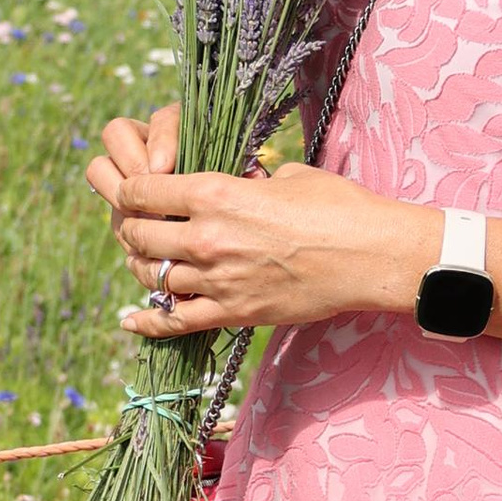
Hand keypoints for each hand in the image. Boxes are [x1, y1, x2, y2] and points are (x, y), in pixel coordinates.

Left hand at [86, 116, 432, 337]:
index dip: (130, 191)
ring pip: (153, 278)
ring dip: (144, 269)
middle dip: (133, 230)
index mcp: (215, 192)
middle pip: (139, 235)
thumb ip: (247, 180)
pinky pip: (176, 323)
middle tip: (139, 228)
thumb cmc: (336, 207)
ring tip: (147, 262)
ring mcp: (219, 279)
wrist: (370, 255)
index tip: (134, 193)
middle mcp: (207, 236)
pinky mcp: (235, 312)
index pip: (142, 191)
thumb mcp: (285, 176)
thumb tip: (236, 180)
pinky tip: (131, 322)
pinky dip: (148, 324)